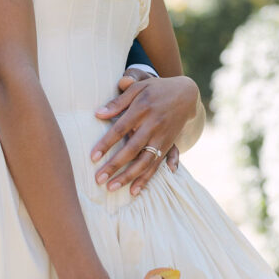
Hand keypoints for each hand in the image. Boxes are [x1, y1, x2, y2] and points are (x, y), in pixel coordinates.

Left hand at [91, 74, 198, 195]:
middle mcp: (153, 125)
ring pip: (145, 161)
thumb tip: (98, 114)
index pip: (120, 129)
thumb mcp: (138, 87)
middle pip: (132, 149)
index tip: (93, 157)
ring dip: (129, 177)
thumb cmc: (155, 89)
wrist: (186, 94)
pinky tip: (135, 190)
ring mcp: (162, 137)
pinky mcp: (168, 145)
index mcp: (143, 109)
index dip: (107, 143)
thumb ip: (118, 101)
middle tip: (99, 179)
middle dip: (115, 165)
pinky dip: (147, 178)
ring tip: (113, 188)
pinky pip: (157, 165)